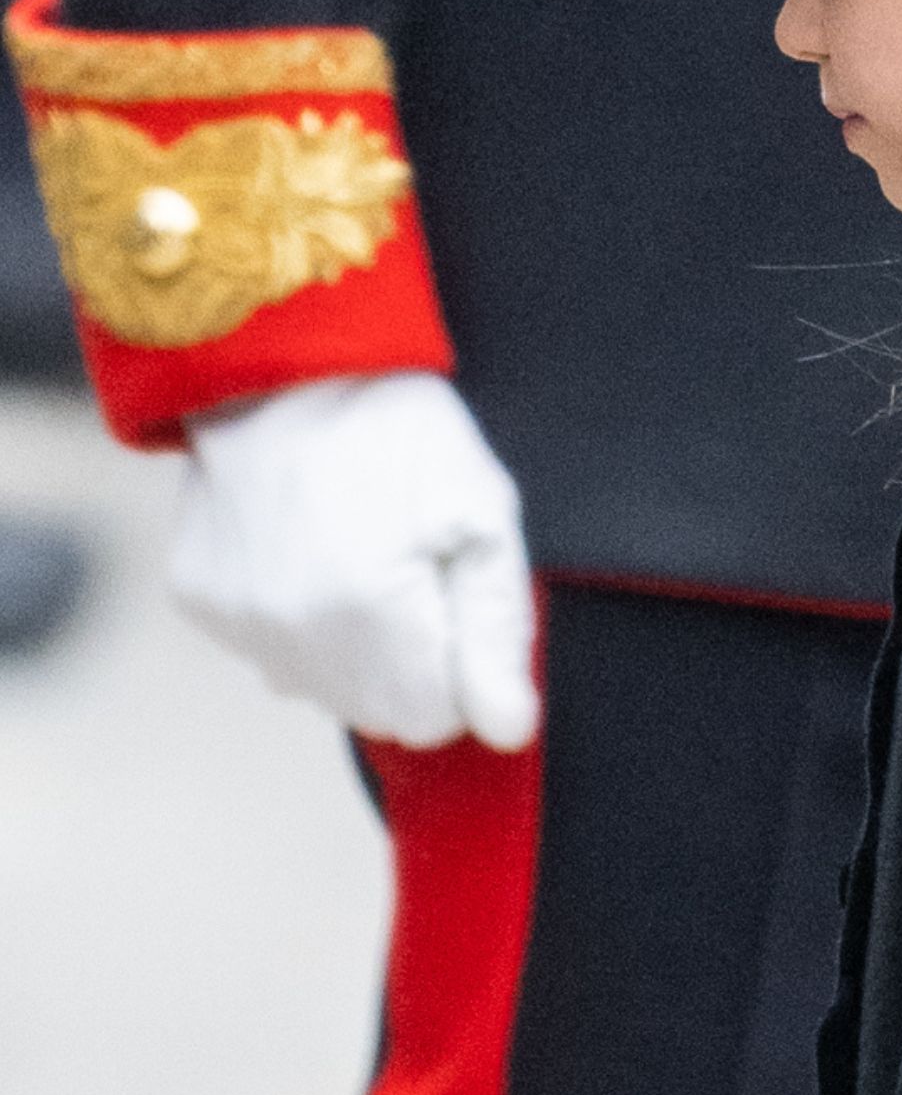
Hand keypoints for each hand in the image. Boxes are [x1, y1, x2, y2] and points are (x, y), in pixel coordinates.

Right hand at [172, 372, 539, 749]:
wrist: (289, 364)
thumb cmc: (401, 430)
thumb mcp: (483, 511)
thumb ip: (497, 631)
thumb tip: (507, 730)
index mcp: (372, 616)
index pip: (438, 719)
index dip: (464, 666)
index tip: (459, 597)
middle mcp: (292, 637)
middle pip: (379, 709)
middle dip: (413, 656)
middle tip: (415, 565)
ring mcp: (238, 624)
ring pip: (322, 685)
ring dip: (355, 642)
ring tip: (364, 549)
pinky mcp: (201, 601)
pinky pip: (269, 646)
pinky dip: (300, 614)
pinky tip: (315, 546)